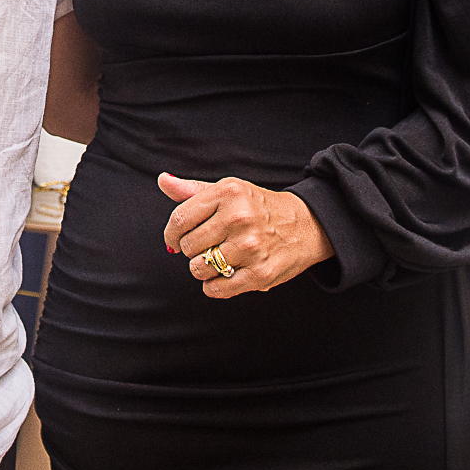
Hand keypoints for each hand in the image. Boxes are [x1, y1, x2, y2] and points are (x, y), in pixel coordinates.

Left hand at [159, 174, 332, 298]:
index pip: (180, 219)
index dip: (171, 235)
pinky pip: (217, 288)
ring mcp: (250, 247)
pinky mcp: (260, 274)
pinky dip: (214, 286)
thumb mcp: (229, 190)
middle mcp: (239, 218)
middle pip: (188, 246)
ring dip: (203, 269)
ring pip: (199, 268)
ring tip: (218, 259)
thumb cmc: (258, 207)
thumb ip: (192, 191)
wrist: (306, 224)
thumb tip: (163, 180)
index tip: (174, 241)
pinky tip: (224, 275)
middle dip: (192, 250)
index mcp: (228, 193)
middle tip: (208, 246)